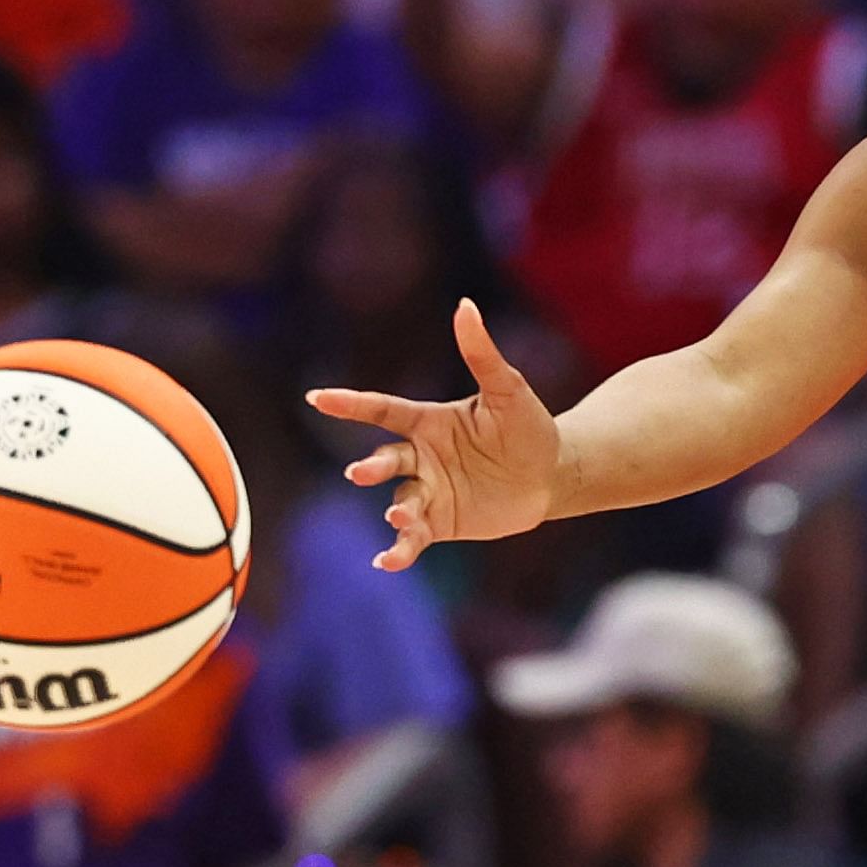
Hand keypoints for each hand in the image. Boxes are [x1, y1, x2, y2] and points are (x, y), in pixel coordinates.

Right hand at [313, 300, 558, 566]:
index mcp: (429, 422)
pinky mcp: (440, 523)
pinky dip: (399, 550)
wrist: (550, 476)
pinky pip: (412, 537)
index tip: (316, 398)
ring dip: (397, 510)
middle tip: (359, 473)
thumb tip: (465, 306)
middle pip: (385, 459)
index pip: (382, 411)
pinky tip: (388, 561)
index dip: (350, 405)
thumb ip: (482, 354)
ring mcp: (428, 492)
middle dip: (371, 467)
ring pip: (400, 500)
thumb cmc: (528, 427)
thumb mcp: (508, 390)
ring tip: (399, 516)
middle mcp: (421, 457)